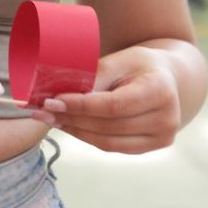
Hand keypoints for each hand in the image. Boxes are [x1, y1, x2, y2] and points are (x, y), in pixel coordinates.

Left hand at [30, 45, 181, 154]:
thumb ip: (94, 76)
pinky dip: (87, 137)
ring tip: (49, 118)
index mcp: (160, 91)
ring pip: (108, 141)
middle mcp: (167, 119)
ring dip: (74, 131)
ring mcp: (162, 137)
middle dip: (71, 119)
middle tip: (41, 111)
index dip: (81, 106)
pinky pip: (113, 147)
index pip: (113, 106)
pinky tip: (69, 126)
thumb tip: (60, 95)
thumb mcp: (119, 60)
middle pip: (108, 126)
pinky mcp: (152, 147)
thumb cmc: (139, 65)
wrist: (167, 78)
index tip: (52, 101)